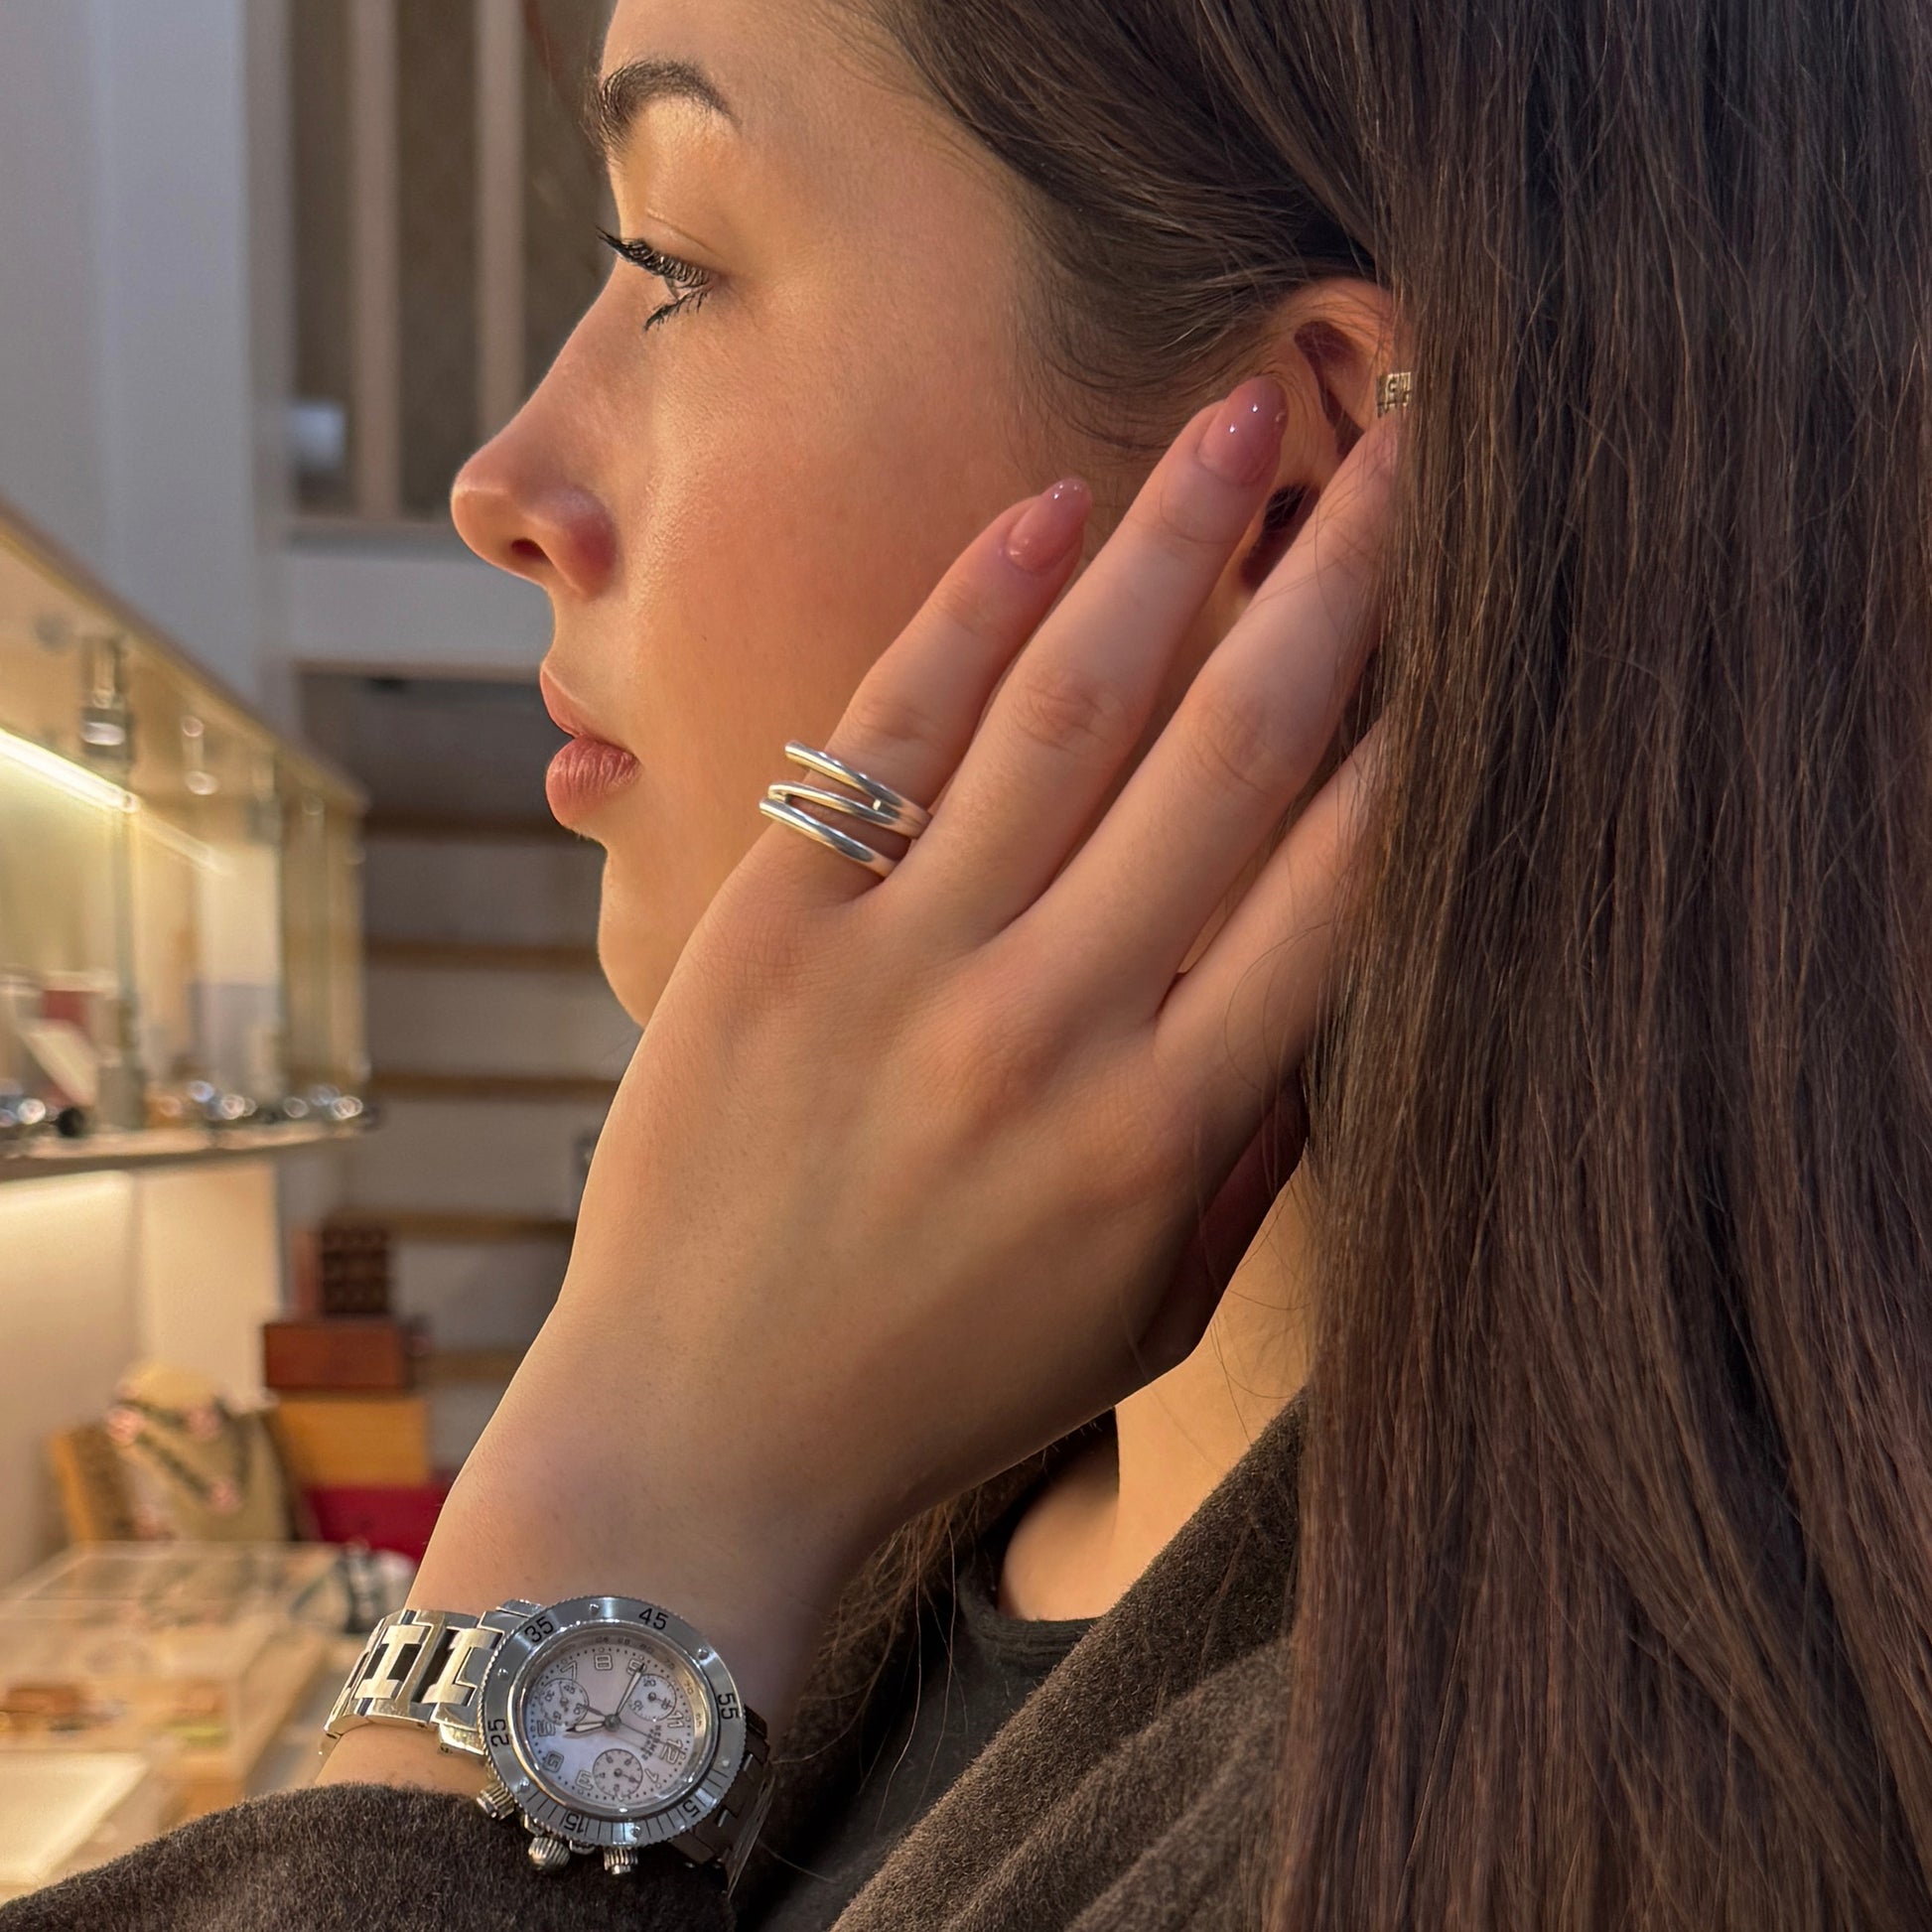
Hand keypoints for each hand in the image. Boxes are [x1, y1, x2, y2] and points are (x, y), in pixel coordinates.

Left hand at [402, 378, 1392, 1743]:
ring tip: (1247, 421)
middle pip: (1230, 757)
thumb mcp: (1146, 1314)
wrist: (700, 1434)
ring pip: (1070, 708)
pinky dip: (974, 608)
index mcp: (1168, 1132)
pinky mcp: (770, 932)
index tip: (1469, 611)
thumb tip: (1328, 977)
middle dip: (1339, 584)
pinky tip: (1052, 512)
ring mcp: (902, 969)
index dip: (1416, 729)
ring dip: (1176, 548)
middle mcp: (1050, 1029)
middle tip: (1410, 451)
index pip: (1337, 884)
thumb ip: (1253, 1153)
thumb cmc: (940, 1382)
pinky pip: (888, 732)